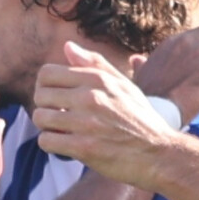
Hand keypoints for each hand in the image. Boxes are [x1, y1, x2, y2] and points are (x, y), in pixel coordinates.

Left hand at [31, 42, 190, 188]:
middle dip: (45, 107)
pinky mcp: (84, 148)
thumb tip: (67, 46)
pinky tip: (65, 145)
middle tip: (59, 116)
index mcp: (98, 79)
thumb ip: (95, 64)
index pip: (47, 73)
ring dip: (48, 127)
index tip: (57, 98)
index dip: (46, 86)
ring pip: (40, 118)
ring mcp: (86, 123)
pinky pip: (46, 141)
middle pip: (40, 95)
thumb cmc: (140, 119)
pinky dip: (51, 145)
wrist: (158, 154)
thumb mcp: (123, 85)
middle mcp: (90, 97)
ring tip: (63, 131)